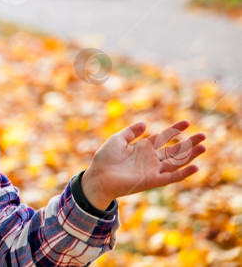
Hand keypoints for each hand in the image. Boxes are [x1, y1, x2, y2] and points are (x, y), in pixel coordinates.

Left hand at [82, 120, 206, 209]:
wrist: (98, 177)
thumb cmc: (105, 159)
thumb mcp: (117, 140)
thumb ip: (131, 132)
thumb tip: (145, 123)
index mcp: (144, 147)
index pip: (164, 137)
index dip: (175, 129)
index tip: (187, 122)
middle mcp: (151, 158)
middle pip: (175, 149)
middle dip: (189, 143)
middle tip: (204, 135)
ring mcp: (153, 170)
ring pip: (177, 162)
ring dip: (190, 156)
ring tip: (204, 147)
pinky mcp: (152, 181)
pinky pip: (171, 177)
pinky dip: (183, 173)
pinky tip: (195, 167)